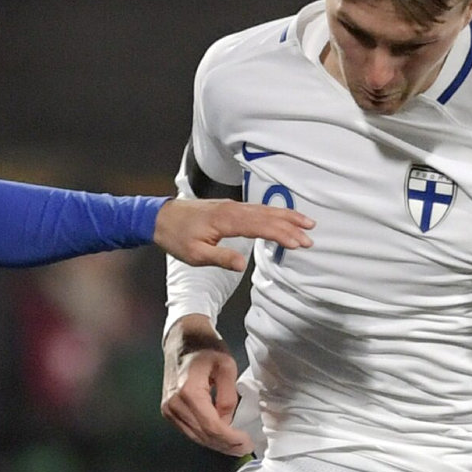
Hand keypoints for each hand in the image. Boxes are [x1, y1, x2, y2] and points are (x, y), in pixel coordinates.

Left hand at [154, 194, 312, 268]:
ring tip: (306, 222)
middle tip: (310, 236)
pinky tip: (282, 217)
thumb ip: (221, 258)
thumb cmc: (176, 237)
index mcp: (226, 221)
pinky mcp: (230, 208)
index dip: (282, 234)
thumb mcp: (195, 255)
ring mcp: (232, 207)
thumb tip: (243, 265)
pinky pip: (257, 209)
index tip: (299, 242)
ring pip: (264, 210)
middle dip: (291, 225)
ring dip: (286, 216)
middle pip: (268, 216)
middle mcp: (233, 210)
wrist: (160, 217)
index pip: (261, 227)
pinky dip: (274, 213)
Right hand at [160, 319, 251, 455]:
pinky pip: (189, 431)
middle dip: (226, 445)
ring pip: (196, 437)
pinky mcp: (168, 411)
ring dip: (217, 444)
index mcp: (188, 392)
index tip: (247, 443)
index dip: (231, 439)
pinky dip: (206, 437)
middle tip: (245, 448)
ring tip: (236, 446)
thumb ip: (228, 397)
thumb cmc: (206, 348)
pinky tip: (221, 437)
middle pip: (203, 435)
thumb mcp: (226, 367)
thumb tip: (227, 422)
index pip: (212, 426)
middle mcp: (174, 404)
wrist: (183, 339)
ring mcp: (168, 409)